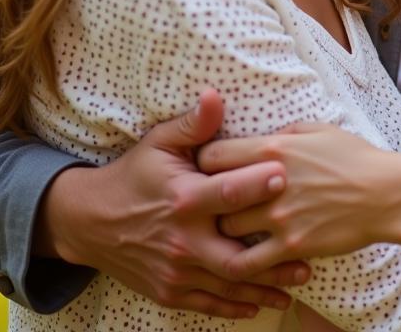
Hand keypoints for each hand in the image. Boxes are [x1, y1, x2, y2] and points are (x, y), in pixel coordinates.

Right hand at [38, 89, 309, 318]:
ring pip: (228, 283)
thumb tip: (215, 95)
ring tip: (302, 278)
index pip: (228, 193)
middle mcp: (182, 240)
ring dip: (267, 283)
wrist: (90, 221)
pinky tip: (265, 301)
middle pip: (236, 252)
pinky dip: (237, 305)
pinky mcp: (169, 291)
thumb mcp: (159, 143)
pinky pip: (208, 303)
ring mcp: (175, 270)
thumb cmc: (135, 173)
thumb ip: (193, 124)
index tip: (287, 175)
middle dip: (274, 252)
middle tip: (310, 242)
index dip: (258, 184)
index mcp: (184, 199)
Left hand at [198, 123, 400, 278]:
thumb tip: (258, 138)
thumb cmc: (355, 157)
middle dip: (209, 198)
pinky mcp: (291, 246)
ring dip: (226, 229)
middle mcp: (270, 183)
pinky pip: (248, 263)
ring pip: (225, 230)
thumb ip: (282, 133)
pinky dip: (240, 261)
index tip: (210, 169)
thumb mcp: (318, 130)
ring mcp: (279, 218)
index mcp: (275, 149)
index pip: (212, 155)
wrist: (386, 194)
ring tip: (231, 228)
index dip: (205, 163)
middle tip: (211, 202)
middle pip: (211, 195)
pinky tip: (244, 254)